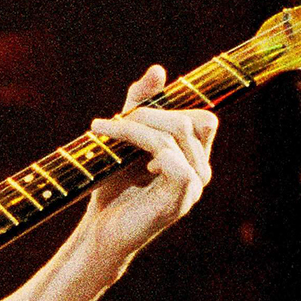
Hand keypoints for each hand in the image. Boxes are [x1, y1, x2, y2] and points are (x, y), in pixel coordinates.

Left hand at [83, 65, 218, 262]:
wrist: (100, 230)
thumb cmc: (112, 186)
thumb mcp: (122, 139)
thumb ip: (138, 106)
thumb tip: (159, 70)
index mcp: (193, 156)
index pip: (201, 118)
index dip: (168, 106)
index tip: (127, 111)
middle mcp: (201, 170)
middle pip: (188, 120)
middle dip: (145, 114)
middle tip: (105, 124)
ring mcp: (194, 186)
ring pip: (175, 135)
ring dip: (132, 128)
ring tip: (101, 132)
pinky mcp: (179, 200)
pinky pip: (172, 160)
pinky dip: (144, 148)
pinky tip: (130, 162)